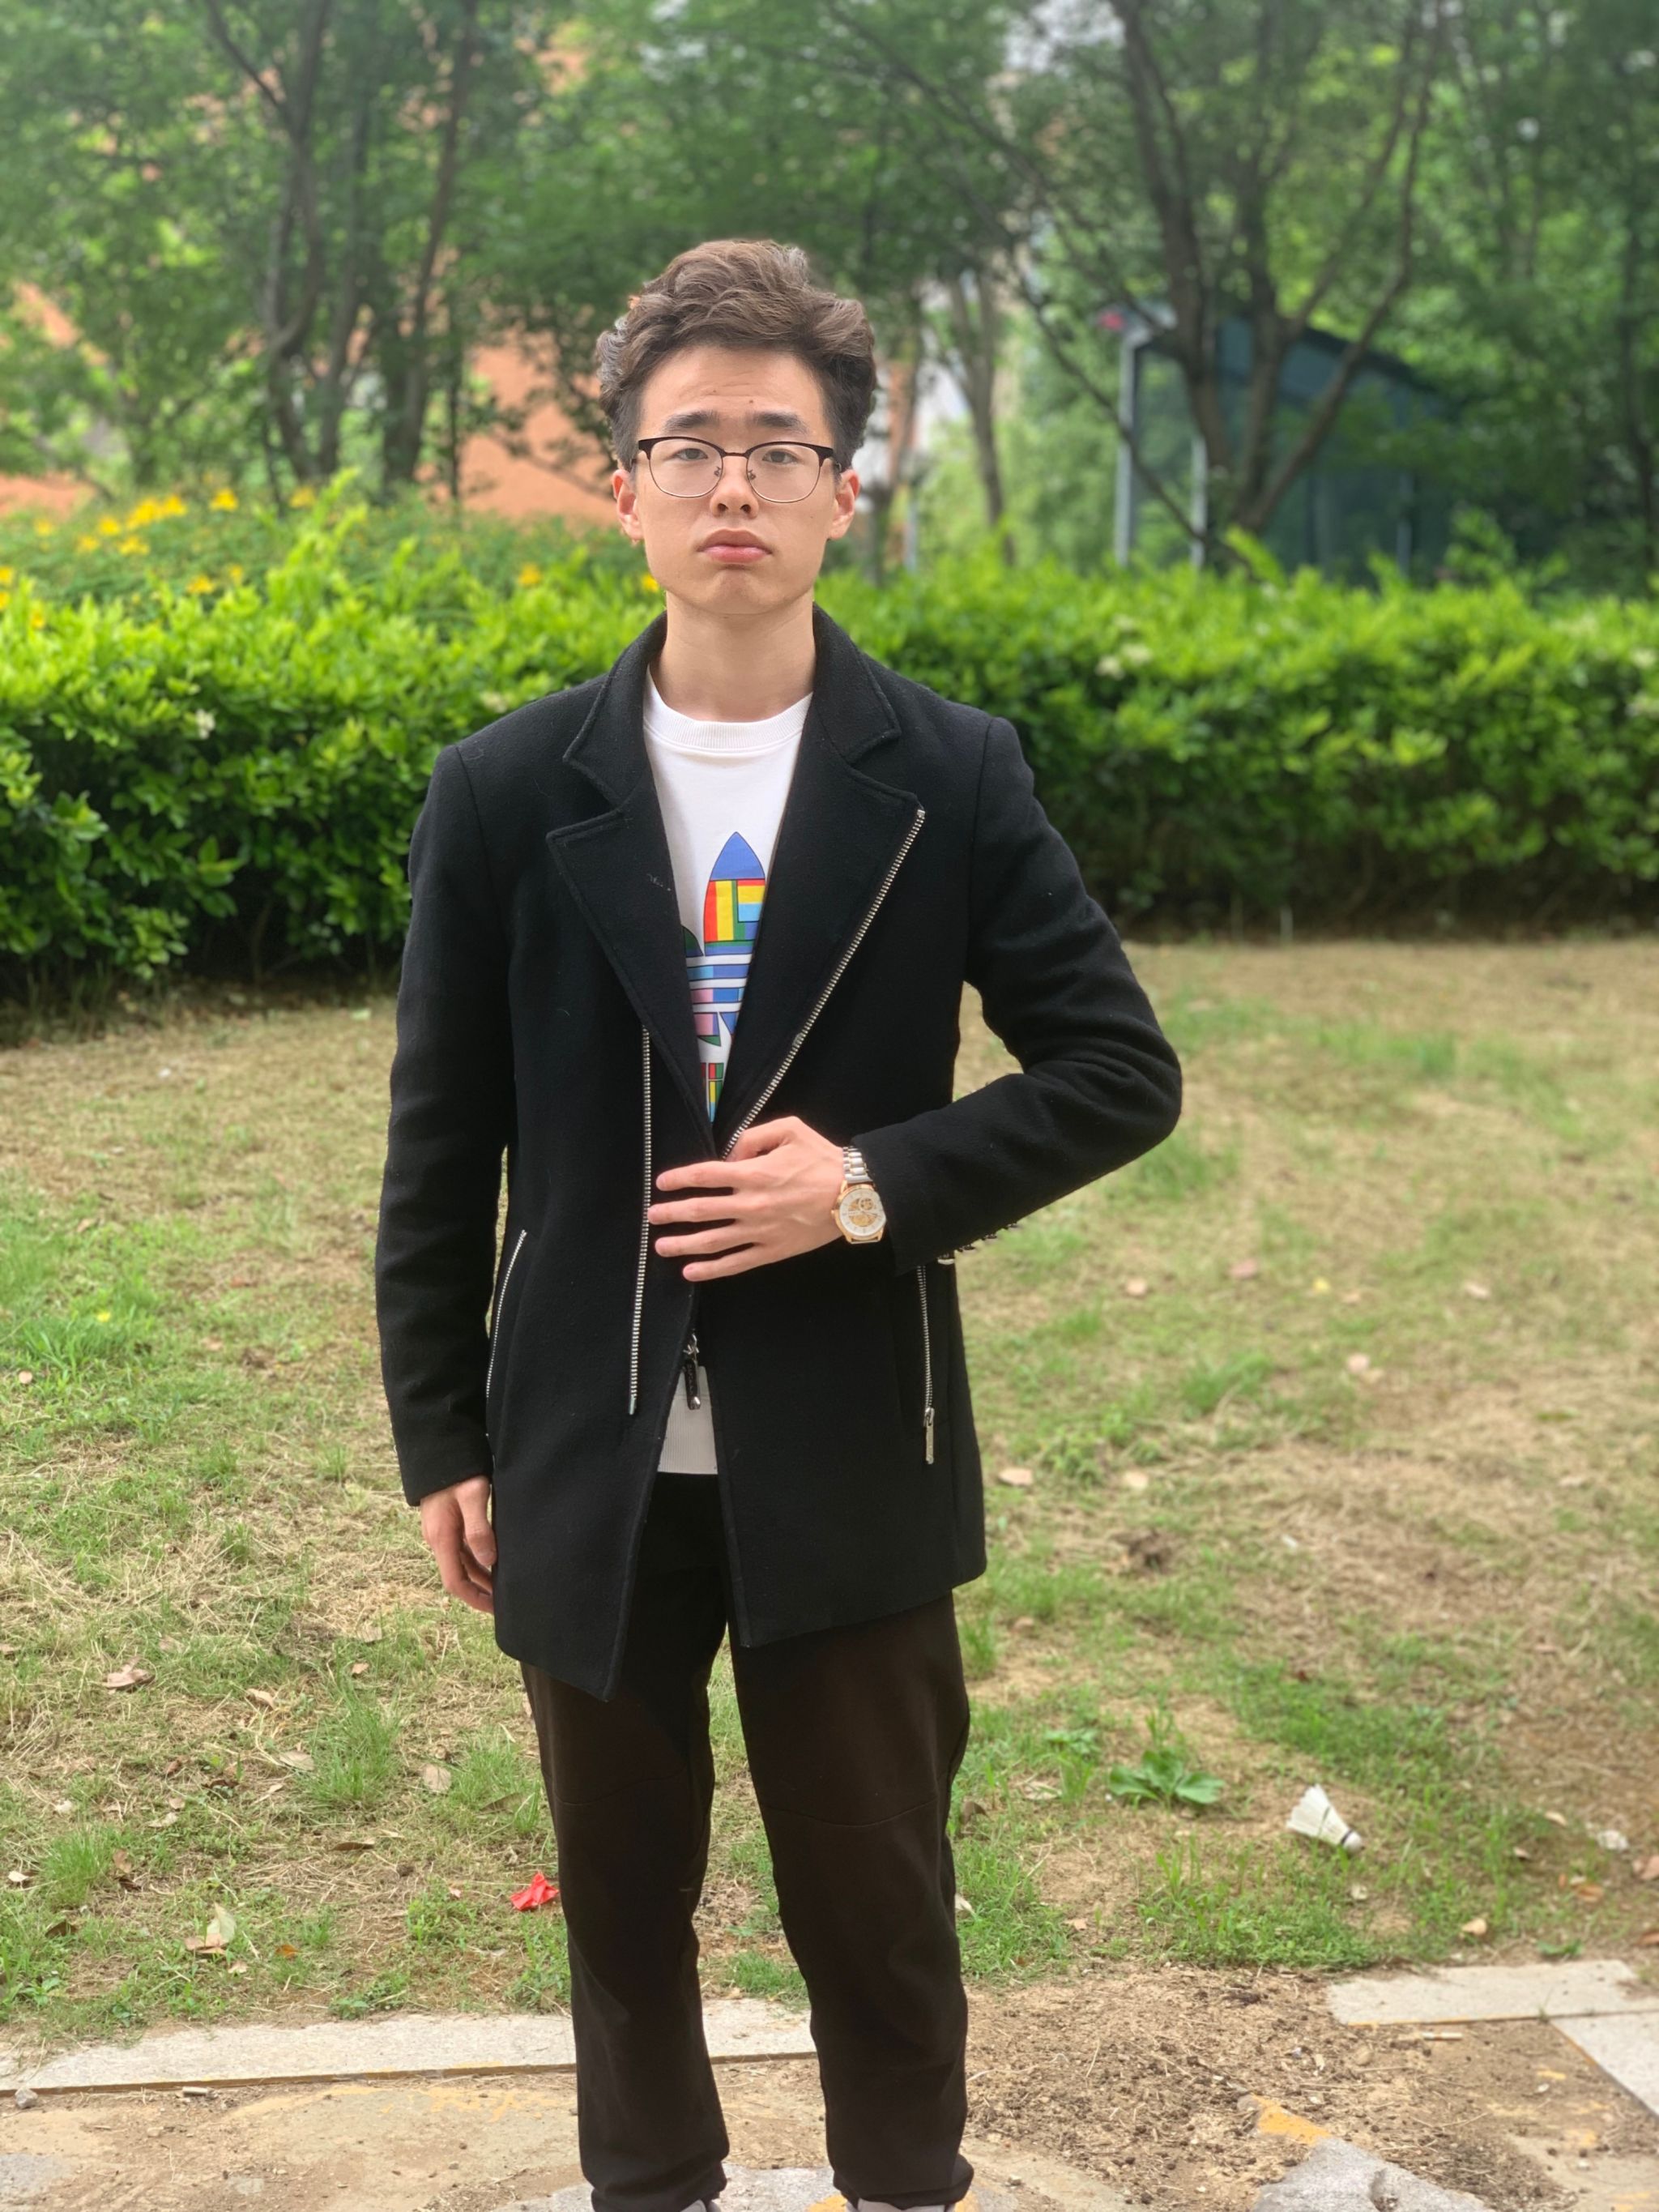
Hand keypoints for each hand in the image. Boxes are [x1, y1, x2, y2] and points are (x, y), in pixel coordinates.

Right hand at [419, 1475, 495, 1613]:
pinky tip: (494, 1560)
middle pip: (459, 1575)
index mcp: (442, 1537)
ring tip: (504, 1584)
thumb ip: (479, 1528)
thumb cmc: (459, 1471)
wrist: (439, 1449)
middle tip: (506, 1600)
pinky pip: (461, 1550)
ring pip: (461, 1563)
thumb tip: (488, 1561)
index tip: (496, 1609)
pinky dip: (476, 1560)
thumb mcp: (473, 1496)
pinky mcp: (446, 1522)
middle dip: (481, 1591)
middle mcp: (437, 1539)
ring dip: (480, 1576)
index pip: (455, 1581)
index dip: (475, 1598)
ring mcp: (440, 1531)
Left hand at [647, 1115, 846, 1279]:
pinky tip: (691, 1272)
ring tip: (661, 1245)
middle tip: (652, 1215)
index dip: (679, 1179)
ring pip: (712, 1242)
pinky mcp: (772, 1251)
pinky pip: (736, 1263)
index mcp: (753, 1174)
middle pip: (700, 1210)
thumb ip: (754, 1137)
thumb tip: (731, 1155)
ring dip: (682, 1244)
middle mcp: (751, 1205)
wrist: (855, 1195)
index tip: (662, 1183)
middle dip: (671, 1213)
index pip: (705, 1176)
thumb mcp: (790, 1130)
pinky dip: (711, 1270)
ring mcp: (760, 1232)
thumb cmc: (823, 1159)